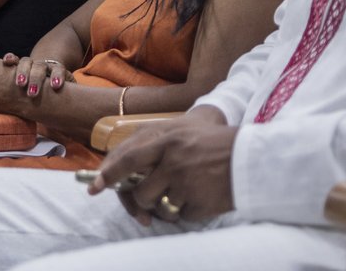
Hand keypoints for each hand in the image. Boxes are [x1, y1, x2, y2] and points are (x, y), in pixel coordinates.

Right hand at [9, 53, 72, 97]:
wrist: (49, 69)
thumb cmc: (57, 86)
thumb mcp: (66, 89)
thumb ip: (71, 96)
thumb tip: (82, 111)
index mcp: (57, 69)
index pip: (59, 69)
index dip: (58, 76)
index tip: (57, 86)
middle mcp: (44, 65)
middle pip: (41, 67)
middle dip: (37, 79)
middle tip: (33, 93)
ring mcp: (32, 63)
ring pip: (27, 62)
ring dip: (23, 72)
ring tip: (20, 84)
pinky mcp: (20, 64)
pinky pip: (15, 59)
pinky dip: (10, 59)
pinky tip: (6, 62)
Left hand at [92, 108, 235, 224]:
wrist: (251, 157)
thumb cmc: (213, 142)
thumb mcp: (182, 129)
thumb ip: (151, 144)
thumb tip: (118, 165)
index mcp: (167, 138)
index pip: (127, 158)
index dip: (108, 174)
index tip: (94, 188)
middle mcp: (173, 160)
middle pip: (139, 191)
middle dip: (138, 201)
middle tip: (142, 206)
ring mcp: (185, 182)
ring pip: (156, 206)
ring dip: (163, 207)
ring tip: (182, 193)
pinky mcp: (198, 202)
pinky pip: (179, 216)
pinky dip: (186, 211)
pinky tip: (199, 197)